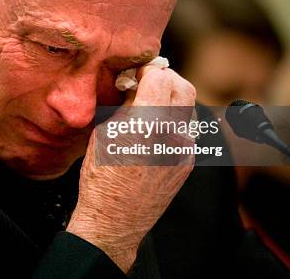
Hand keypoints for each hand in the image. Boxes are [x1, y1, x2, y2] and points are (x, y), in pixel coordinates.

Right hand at [66, 65, 195, 272]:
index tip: (138, 73)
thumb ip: (126, 103)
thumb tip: (136, 83)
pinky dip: (173, 121)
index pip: (162, 76)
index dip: (148, 70)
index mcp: (147, 122)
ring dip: (172, 99)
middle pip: (184, 87)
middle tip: (147, 83)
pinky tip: (154, 131)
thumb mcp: (104, 131)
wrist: (115, 219)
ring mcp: (185, 149)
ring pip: (188, 108)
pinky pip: (187, 129)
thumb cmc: (100, 176)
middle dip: (166, 79)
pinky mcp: (189, 162)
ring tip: (150, 107)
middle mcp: (172, 133)